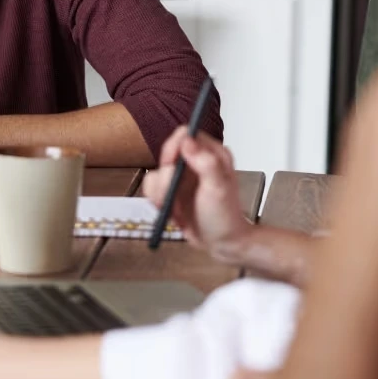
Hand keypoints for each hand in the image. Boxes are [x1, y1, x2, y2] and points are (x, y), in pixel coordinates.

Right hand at [143, 129, 251, 263]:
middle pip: (166, 153)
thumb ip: (205, 162)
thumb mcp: (218, 189)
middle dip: (165, 176)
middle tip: (171, 194)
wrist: (222, 243)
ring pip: (156, 171)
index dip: (174, 148)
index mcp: (211, 154)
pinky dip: (156, 199)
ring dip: (159, 191)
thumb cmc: (225, 217)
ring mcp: (182, 176)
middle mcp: (195, 161)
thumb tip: (187, 139)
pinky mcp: (172, 190)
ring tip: (172, 208)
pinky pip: (152, 186)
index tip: (171, 166)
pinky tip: (170, 211)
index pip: (185, 135)